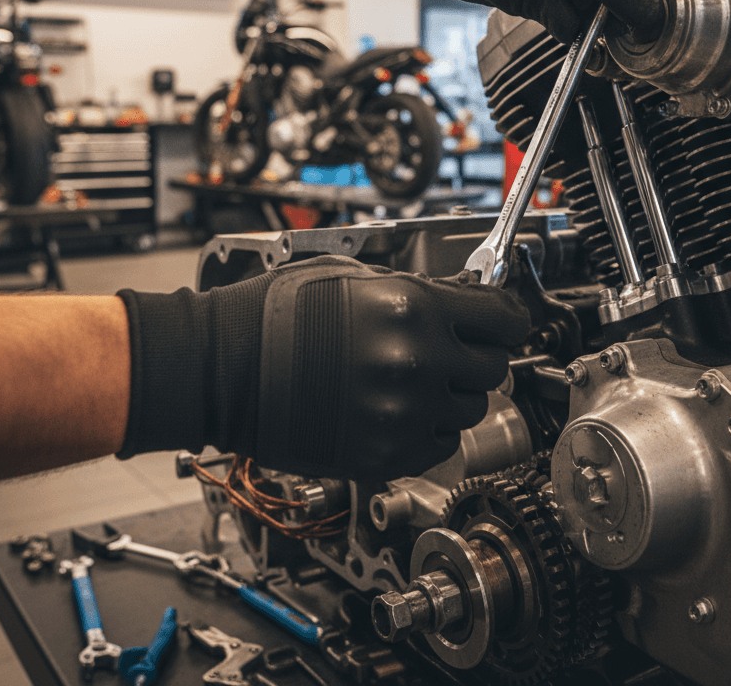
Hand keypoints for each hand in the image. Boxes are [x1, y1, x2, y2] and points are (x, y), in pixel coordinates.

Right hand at [117, 256, 530, 480]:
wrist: (223, 367)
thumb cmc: (275, 314)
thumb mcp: (353, 275)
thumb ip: (417, 289)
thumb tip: (461, 298)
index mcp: (414, 307)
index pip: (506, 317)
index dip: (507, 317)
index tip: (502, 320)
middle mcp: (418, 360)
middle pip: (494, 367)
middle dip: (477, 355)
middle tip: (452, 349)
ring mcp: (403, 412)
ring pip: (469, 410)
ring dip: (452, 395)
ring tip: (414, 381)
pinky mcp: (383, 454)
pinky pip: (437, 445)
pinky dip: (426, 430)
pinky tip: (397, 410)